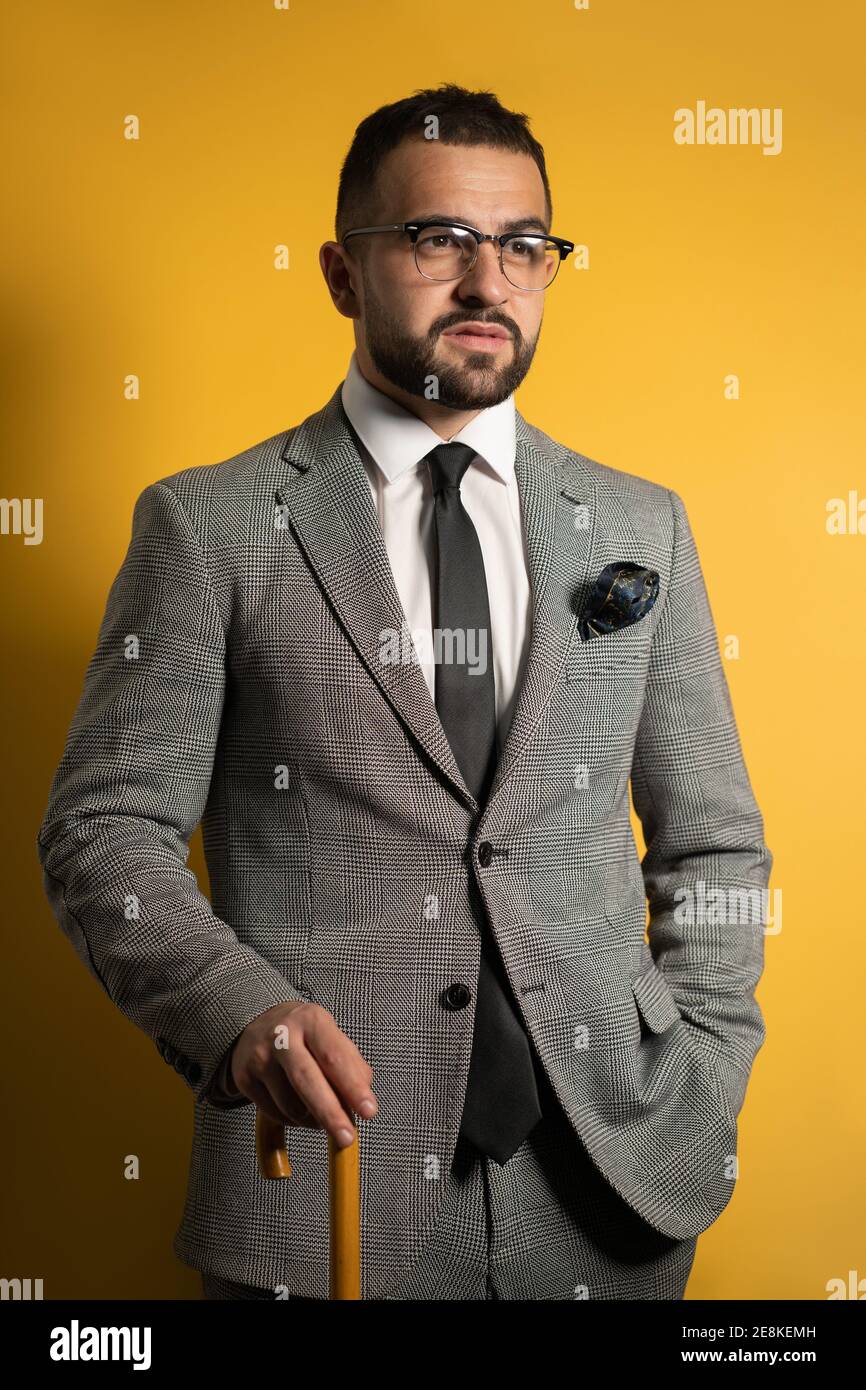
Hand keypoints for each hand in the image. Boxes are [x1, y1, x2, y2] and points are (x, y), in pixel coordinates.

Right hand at [229, 999, 377, 1147]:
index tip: (368, 1110)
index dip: (352, 1087)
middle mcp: (282, 1036)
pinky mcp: (245, 1078)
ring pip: (291, 1104)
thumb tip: (361, 1098)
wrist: (258, 1022)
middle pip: (307, 1080)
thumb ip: (351, 1064)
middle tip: (346, 1137)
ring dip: (313, 1120)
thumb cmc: (304, 1034)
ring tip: (322, 1114)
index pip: (334, 1057)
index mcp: (311, 1021)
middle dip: (330, 1113)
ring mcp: (260, 1057)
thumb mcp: (331, 1036)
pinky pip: (275, 1113)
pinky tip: (300, 1108)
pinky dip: (294, 1120)